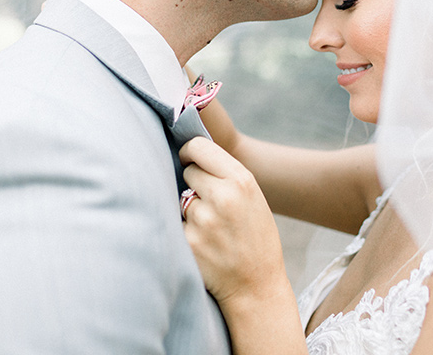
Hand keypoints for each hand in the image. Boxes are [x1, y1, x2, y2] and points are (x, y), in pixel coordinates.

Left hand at [179, 136, 288, 308]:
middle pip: (188, 171)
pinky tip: (202, 243)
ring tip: (210, 229)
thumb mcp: (253, 197)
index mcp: (242, 181)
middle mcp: (223, 197)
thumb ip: (226, 173)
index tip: (188, 160)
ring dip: (189, 209)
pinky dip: (183, 230)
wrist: (256, 286)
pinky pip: (175, 222)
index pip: (199, 146)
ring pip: (180, 198)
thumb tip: (189, 153)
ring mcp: (203, 220)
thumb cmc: (254, 238)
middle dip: (194, 183)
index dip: (189, 152)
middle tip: (209, 204)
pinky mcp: (188, 242)